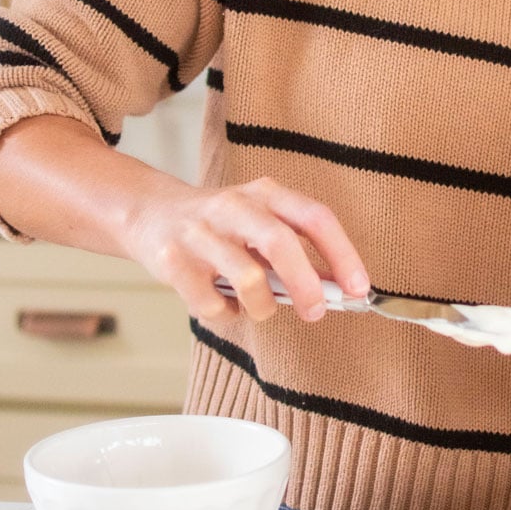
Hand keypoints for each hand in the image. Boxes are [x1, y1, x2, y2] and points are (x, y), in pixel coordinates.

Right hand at [124, 175, 369, 324]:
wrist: (151, 214)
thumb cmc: (222, 227)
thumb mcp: (261, 222)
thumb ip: (296, 250)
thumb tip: (339, 289)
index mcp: (266, 193)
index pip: (315, 218)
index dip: (343, 254)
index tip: (359, 288)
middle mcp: (234, 206)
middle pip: (281, 243)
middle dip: (307, 285)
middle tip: (316, 312)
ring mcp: (201, 233)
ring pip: (249, 280)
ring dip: (262, 307)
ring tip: (258, 306)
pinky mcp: (173, 261)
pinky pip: (213, 304)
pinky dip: (226, 315)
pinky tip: (223, 303)